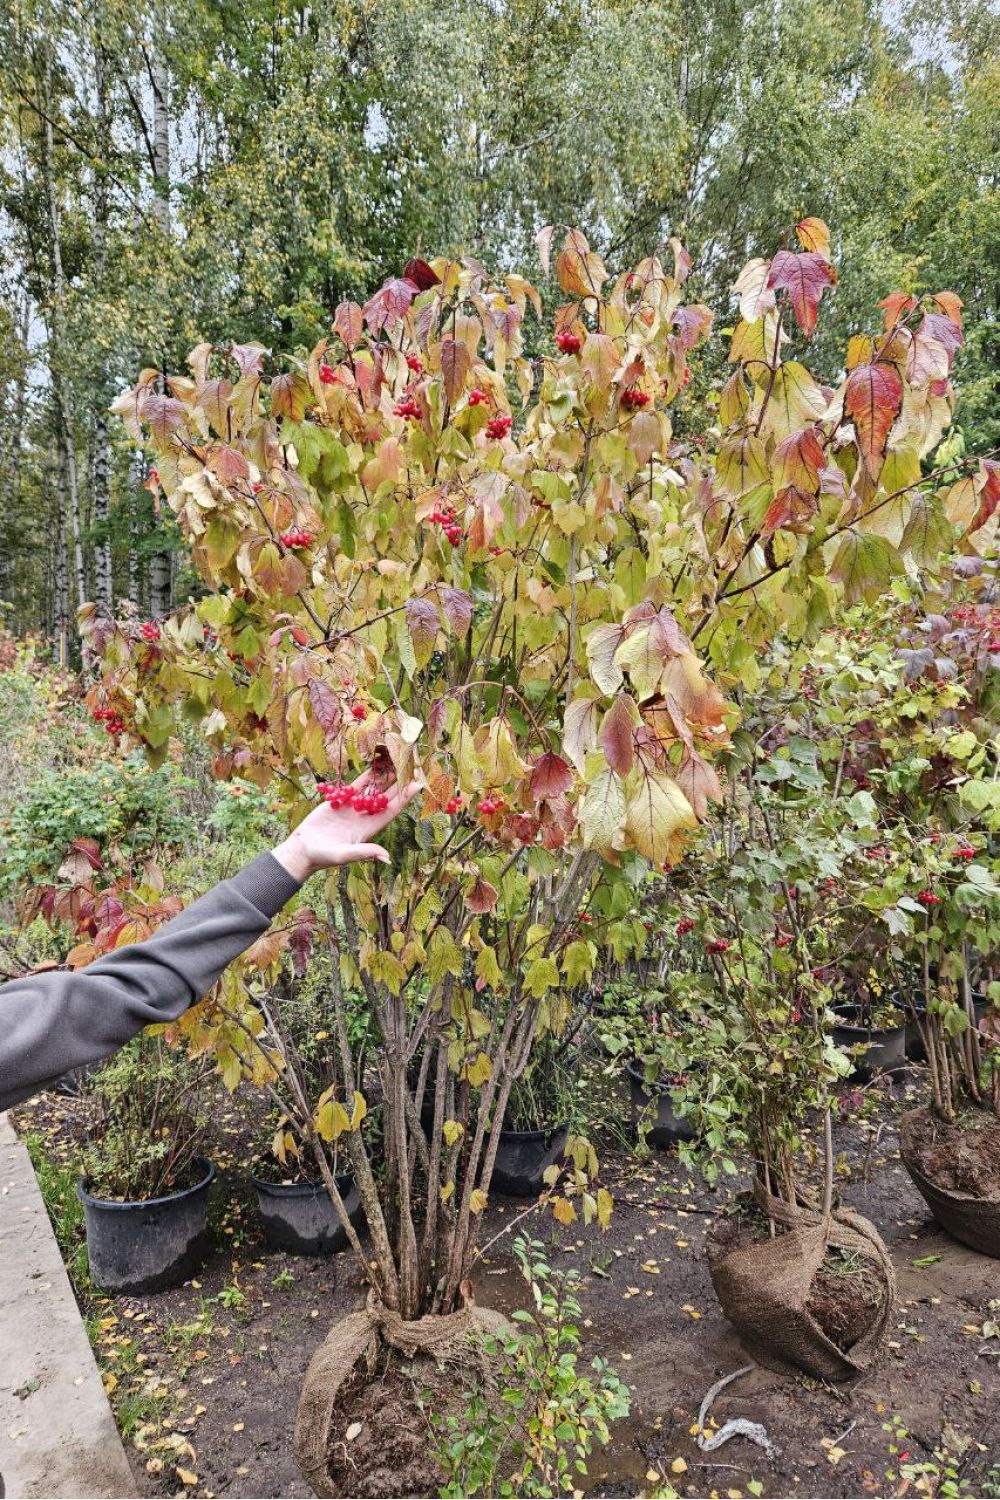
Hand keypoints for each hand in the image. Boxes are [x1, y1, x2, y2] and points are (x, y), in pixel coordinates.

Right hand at [271, 773, 420, 881]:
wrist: (302, 850)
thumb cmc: (323, 857)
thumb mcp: (344, 855)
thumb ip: (364, 853)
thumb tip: (386, 857)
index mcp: (370, 829)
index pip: (392, 810)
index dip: (405, 797)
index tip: (417, 784)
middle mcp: (365, 817)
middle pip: (386, 796)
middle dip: (398, 782)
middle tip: (410, 766)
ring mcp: (353, 808)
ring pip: (372, 788)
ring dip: (383, 776)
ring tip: (395, 760)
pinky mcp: (340, 802)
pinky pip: (356, 786)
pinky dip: (365, 776)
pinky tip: (374, 765)